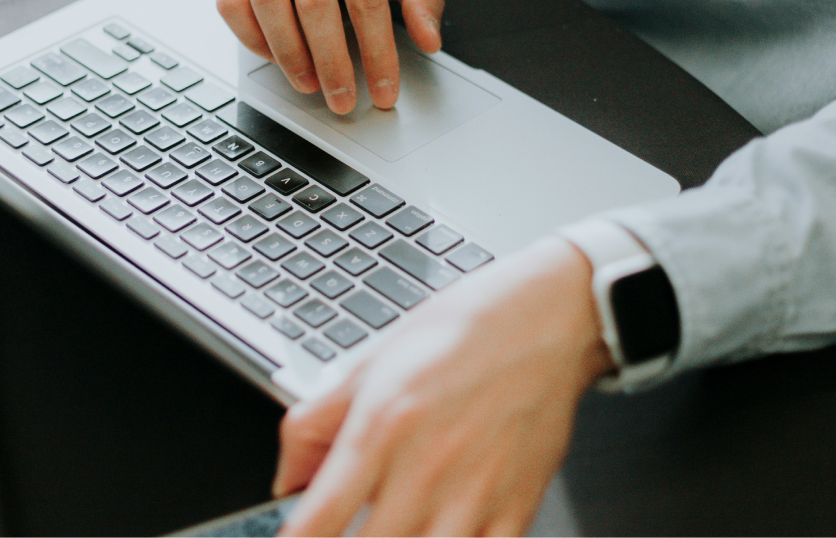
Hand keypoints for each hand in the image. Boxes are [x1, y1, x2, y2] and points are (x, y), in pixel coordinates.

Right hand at [217, 0, 443, 114]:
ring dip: (289, 54)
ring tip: (309, 84)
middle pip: (315, 4)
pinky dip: (251, 37)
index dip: (378, 52)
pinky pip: (231, 3)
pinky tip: (274, 57)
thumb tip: (430, 40)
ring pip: (267, 2)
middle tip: (343, 100)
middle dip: (331, 62)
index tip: (384, 92)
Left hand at [272, 237, 613, 537]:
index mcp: (381, 425)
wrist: (548, 318)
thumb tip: (286, 478)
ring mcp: (474, 496)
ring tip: (392, 528)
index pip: (317, 520)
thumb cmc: (463, 329)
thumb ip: (318, 419)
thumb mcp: (374, 359)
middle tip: (345, 528)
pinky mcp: (516, 510)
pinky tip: (436, 531)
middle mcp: (425, 467)